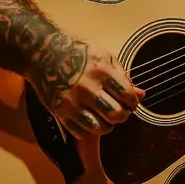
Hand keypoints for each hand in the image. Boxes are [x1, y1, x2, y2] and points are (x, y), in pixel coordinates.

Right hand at [27, 37, 145, 139]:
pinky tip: (92, 120)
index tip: (131, 101)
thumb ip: (122, 75)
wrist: (44, 54)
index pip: (127, 96)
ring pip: (100, 128)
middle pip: (116, 115)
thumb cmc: (78, 52)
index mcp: (101, 71)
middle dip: (123, 115)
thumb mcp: (104, 56)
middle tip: (121, 111)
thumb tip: (140, 94)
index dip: (134, 101)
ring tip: (106, 117)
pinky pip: (82, 132)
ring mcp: (73, 102)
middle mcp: (87, 88)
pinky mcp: (60, 112)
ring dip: (108, 125)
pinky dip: (91, 130)